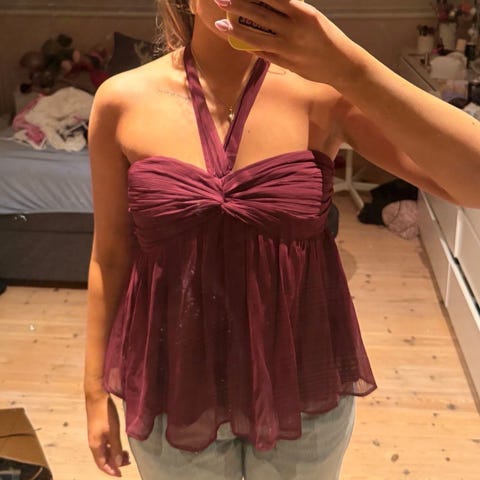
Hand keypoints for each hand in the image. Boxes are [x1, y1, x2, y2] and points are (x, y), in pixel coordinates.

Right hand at [85, 391, 129, 476]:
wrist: (97, 396)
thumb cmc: (105, 414)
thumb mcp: (112, 431)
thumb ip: (115, 447)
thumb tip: (118, 463)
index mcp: (95, 446)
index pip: (102, 464)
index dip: (111, 471)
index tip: (121, 475)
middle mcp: (94, 443)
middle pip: (103, 458)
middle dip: (115, 463)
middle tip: (128, 461)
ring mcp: (96, 436)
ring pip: (105, 451)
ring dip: (114, 455)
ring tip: (126, 454)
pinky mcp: (99, 429)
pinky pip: (105, 444)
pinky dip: (113, 447)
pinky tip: (120, 444)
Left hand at [214, 0, 366, 87]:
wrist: (341, 64)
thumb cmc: (326, 36)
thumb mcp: (312, 17)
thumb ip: (291, 10)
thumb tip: (267, 4)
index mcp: (302, 13)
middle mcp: (293, 30)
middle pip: (259, 14)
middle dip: (237, 6)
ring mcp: (287, 48)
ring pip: (256, 37)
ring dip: (235, 30)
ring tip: (220, 24)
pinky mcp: (285, 63)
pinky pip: (263, 53)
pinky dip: (249, 47)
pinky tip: (237, 42)